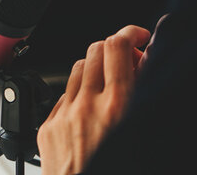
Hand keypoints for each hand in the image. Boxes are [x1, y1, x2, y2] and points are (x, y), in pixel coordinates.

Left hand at [37, 25, 149, 174]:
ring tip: (110, 85)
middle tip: (129, 62)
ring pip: (77, 69)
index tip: (139, 38)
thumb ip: (148, 94)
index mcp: (118, 108)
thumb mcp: (146, 132)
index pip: (117, 46)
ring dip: (95, 69)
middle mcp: (87, 107)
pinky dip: (78, 95)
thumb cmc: (117, 167)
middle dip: (115, 49)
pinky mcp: (47, 129)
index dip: (130, 34)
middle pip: (95, 50)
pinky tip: (90, 111)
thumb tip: (148, 63)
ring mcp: (63, 117)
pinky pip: (62, 96)